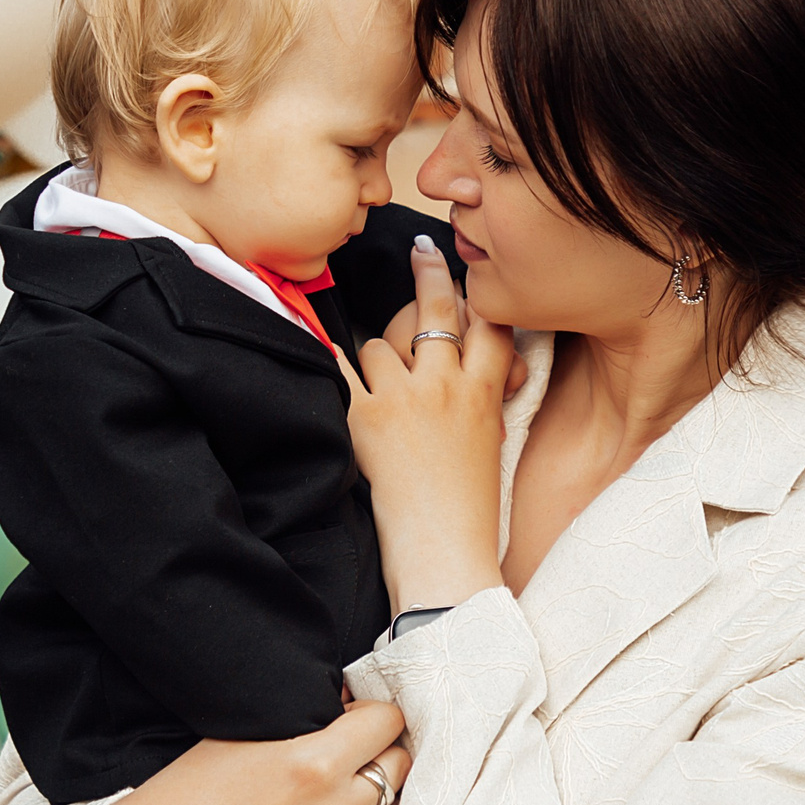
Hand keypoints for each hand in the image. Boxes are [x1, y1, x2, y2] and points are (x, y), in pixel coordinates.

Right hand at [73, 701, 413, 804]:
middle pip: (400, 765)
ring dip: (377, 796)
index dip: (373, 713)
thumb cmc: (189, 790)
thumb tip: (349, 704)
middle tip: (353, 749)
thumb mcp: (245, 735)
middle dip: (380, 750)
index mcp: (315, 763)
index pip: (388, 722)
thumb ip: (306, 719)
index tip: (357, 716)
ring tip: (343, 789)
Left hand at [339, 238, 511, 612]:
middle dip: (430, 272)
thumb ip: (481, 405)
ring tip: (374, 380)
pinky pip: (340, 372)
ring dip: (374, 355)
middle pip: (438, 310)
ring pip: (381, 345)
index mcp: (486, 395)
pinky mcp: (366, 419)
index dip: (478, 297)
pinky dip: (326, 359)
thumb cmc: (470, 515)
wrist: (445, 555)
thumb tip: (474, 383)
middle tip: (421, 249)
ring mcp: (405, 399)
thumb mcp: (491, 448)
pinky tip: (314, 341)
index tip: (467, 277)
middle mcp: (447, 386)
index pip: (491, 324)